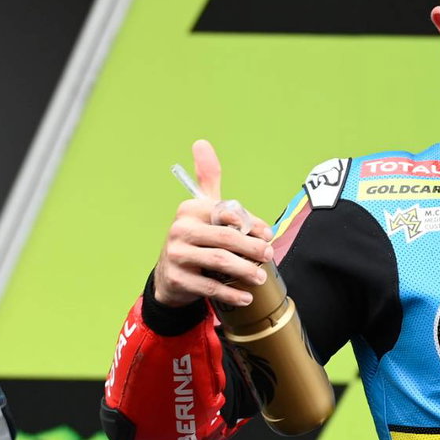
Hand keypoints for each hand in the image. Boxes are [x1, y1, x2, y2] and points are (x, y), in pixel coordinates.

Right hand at [152, 139, 273, 306]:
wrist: (170, 276)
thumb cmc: (195, 237)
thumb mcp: (201, 207)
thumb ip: (207, 178)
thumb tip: (201, 142)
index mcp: (190, 209)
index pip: (226, 213)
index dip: (251, 223)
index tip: (268, 235)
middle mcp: (180, 229)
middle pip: (225, 237)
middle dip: (252, 247)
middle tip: (270, 255)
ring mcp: (177, 255)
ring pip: (219, 261)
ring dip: (245, 270)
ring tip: (261, 277)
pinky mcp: (177, 278)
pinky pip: (209, 286)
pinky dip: (230, 292)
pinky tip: (246, 296)